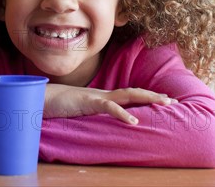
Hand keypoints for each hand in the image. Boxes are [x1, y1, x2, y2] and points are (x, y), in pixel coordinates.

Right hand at [44, 84, 176, 124]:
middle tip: (173, 101)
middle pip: (134, 92)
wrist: (40, 99)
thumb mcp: (78, 112)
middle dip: (154, 95)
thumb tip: (99, 123)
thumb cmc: (57, 106)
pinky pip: (109, 107)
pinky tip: (135, 121)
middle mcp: (103, 94)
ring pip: (127, 95)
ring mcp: (96, 97)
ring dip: (148, 98)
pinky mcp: (88, 102)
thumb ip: (90, 115)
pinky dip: (123, 114)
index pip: (128, 95)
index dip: (146, 97)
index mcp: (102, 98)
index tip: (163, 101)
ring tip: (165, 103)